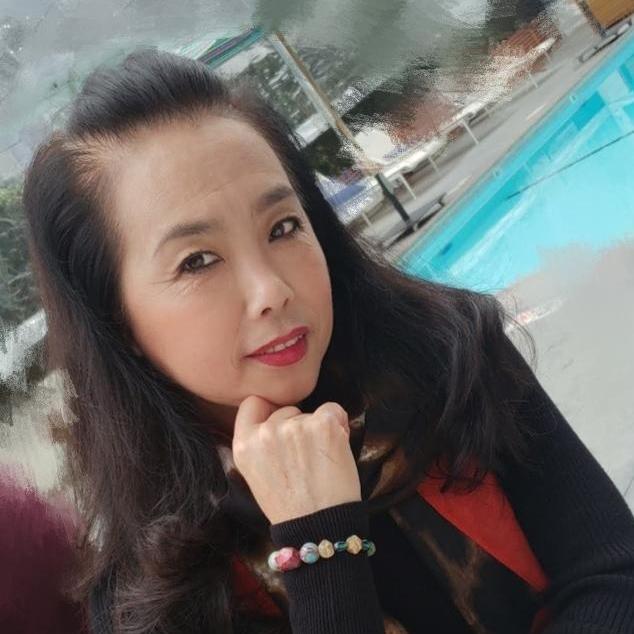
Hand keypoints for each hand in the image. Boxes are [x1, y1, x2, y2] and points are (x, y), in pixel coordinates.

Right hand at [231, 395, 361, 524]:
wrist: (319, 528)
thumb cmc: (292, 507)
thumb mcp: (257, 475)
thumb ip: (260, 444)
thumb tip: (276, 418)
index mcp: (244, 445)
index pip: (253, 403)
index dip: (269, 410)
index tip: (281, 424)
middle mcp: (265, 433)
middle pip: (285, 409)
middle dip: (297, 425)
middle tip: (306, 456)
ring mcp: (294, 427)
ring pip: (310, 412)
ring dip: (319, 428)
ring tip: (321, 460)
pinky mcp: (322, 425)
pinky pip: (334, 410)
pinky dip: (339, 424)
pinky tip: (336, 448)